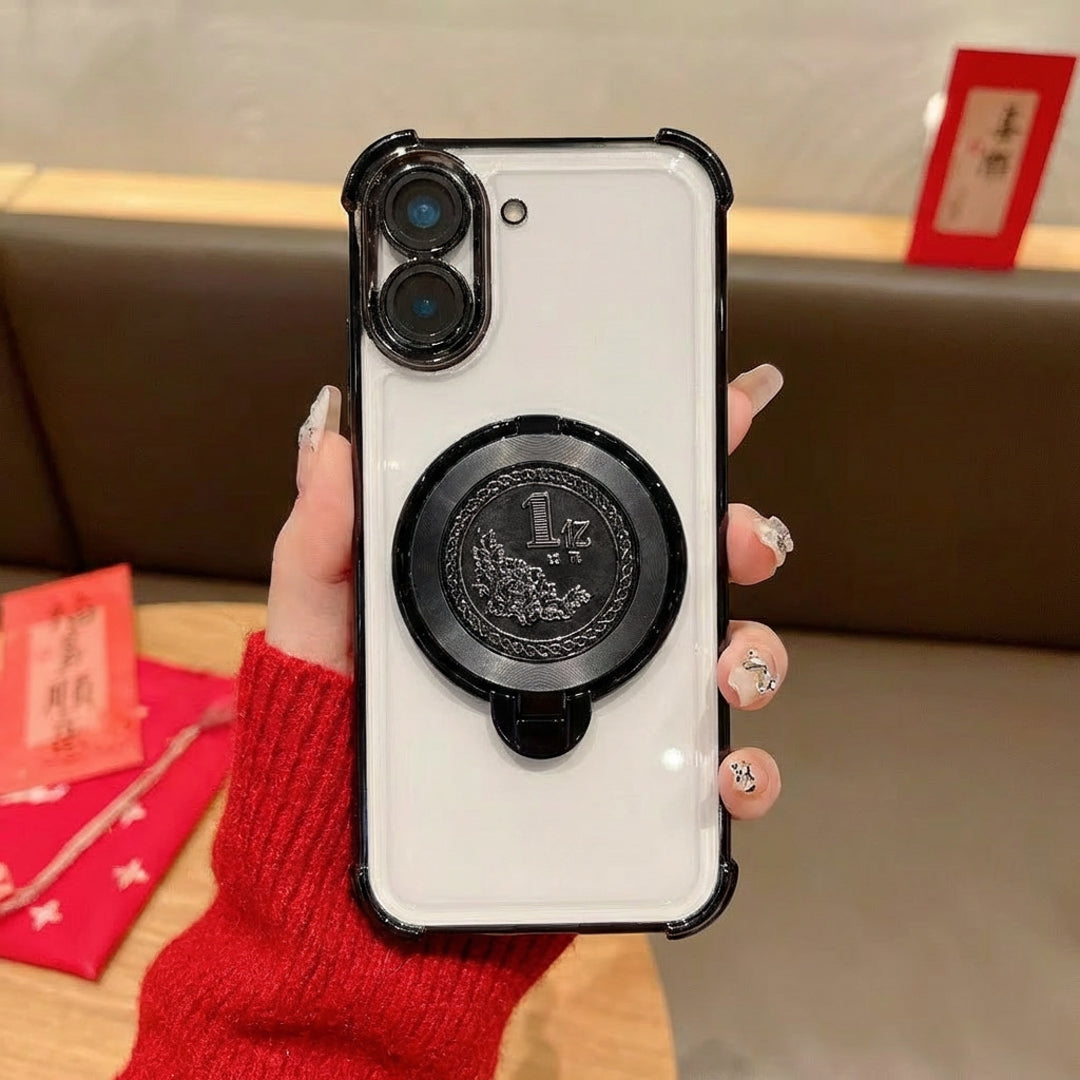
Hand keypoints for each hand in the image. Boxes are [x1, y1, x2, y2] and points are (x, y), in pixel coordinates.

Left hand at [267, 366, 789, 821]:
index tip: (717, 412)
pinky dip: (740, 772)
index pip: (600, 509)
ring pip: (713, 663)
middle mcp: (576, 641)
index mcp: (517, 586)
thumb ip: (323, 541)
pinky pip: (701, 776)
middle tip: (738, 538)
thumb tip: (334, 447)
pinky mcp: (621, 788)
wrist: (337, 859)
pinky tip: (725, 769)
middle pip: (684, 575)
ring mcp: (607, 712)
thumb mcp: (319, 623)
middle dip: (736, 540)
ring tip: (729, 664)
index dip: (666, 456)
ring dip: (753, 652)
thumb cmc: (327, 730)